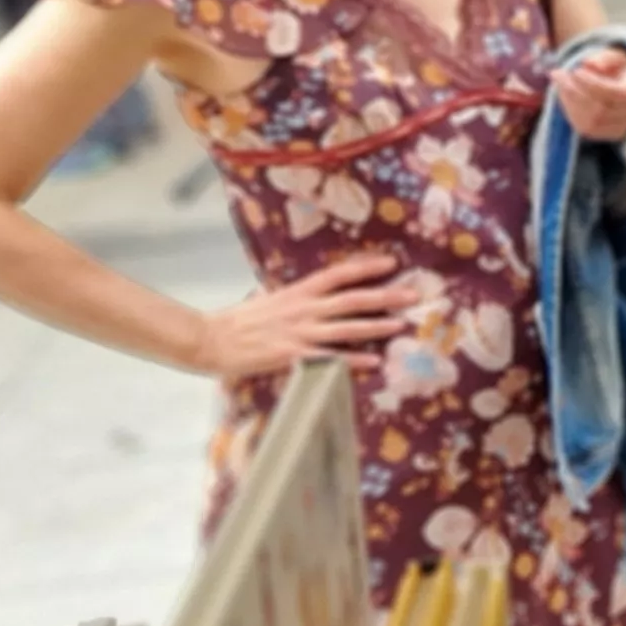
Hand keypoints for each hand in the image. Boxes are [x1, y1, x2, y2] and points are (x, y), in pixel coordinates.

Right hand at [189, 251, 414, 377]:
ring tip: (401, 325)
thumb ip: (296, 297)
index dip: (366, 268)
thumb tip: (313, 292)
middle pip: (351, 300)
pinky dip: (352, 360)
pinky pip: (329, 359)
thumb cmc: (241, 320)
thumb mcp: (271, 299)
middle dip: (385, 296)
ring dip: (376, 327)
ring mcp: (299, 333)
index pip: (338, 274)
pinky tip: (373, 361)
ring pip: (346, 328)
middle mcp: (303, 309)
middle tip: (413, 294)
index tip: (392, 264)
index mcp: (298, 292)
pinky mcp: (292, 356)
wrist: (211, 340)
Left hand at [554, 47, 625, 143]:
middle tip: (559, 74)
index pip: (616, 93)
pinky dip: (570, 113)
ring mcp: (623, 127)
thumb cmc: (620, 68)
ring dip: (570, 103)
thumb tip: (589, 64)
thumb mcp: (616, 55)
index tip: (576, 71)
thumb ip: (605, 58)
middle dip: (576, 92)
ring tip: (559, 83)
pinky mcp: (608, 134)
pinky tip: (564, 96)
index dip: (593, 84)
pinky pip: (586, 129)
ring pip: (591, 123)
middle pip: (601, 110)